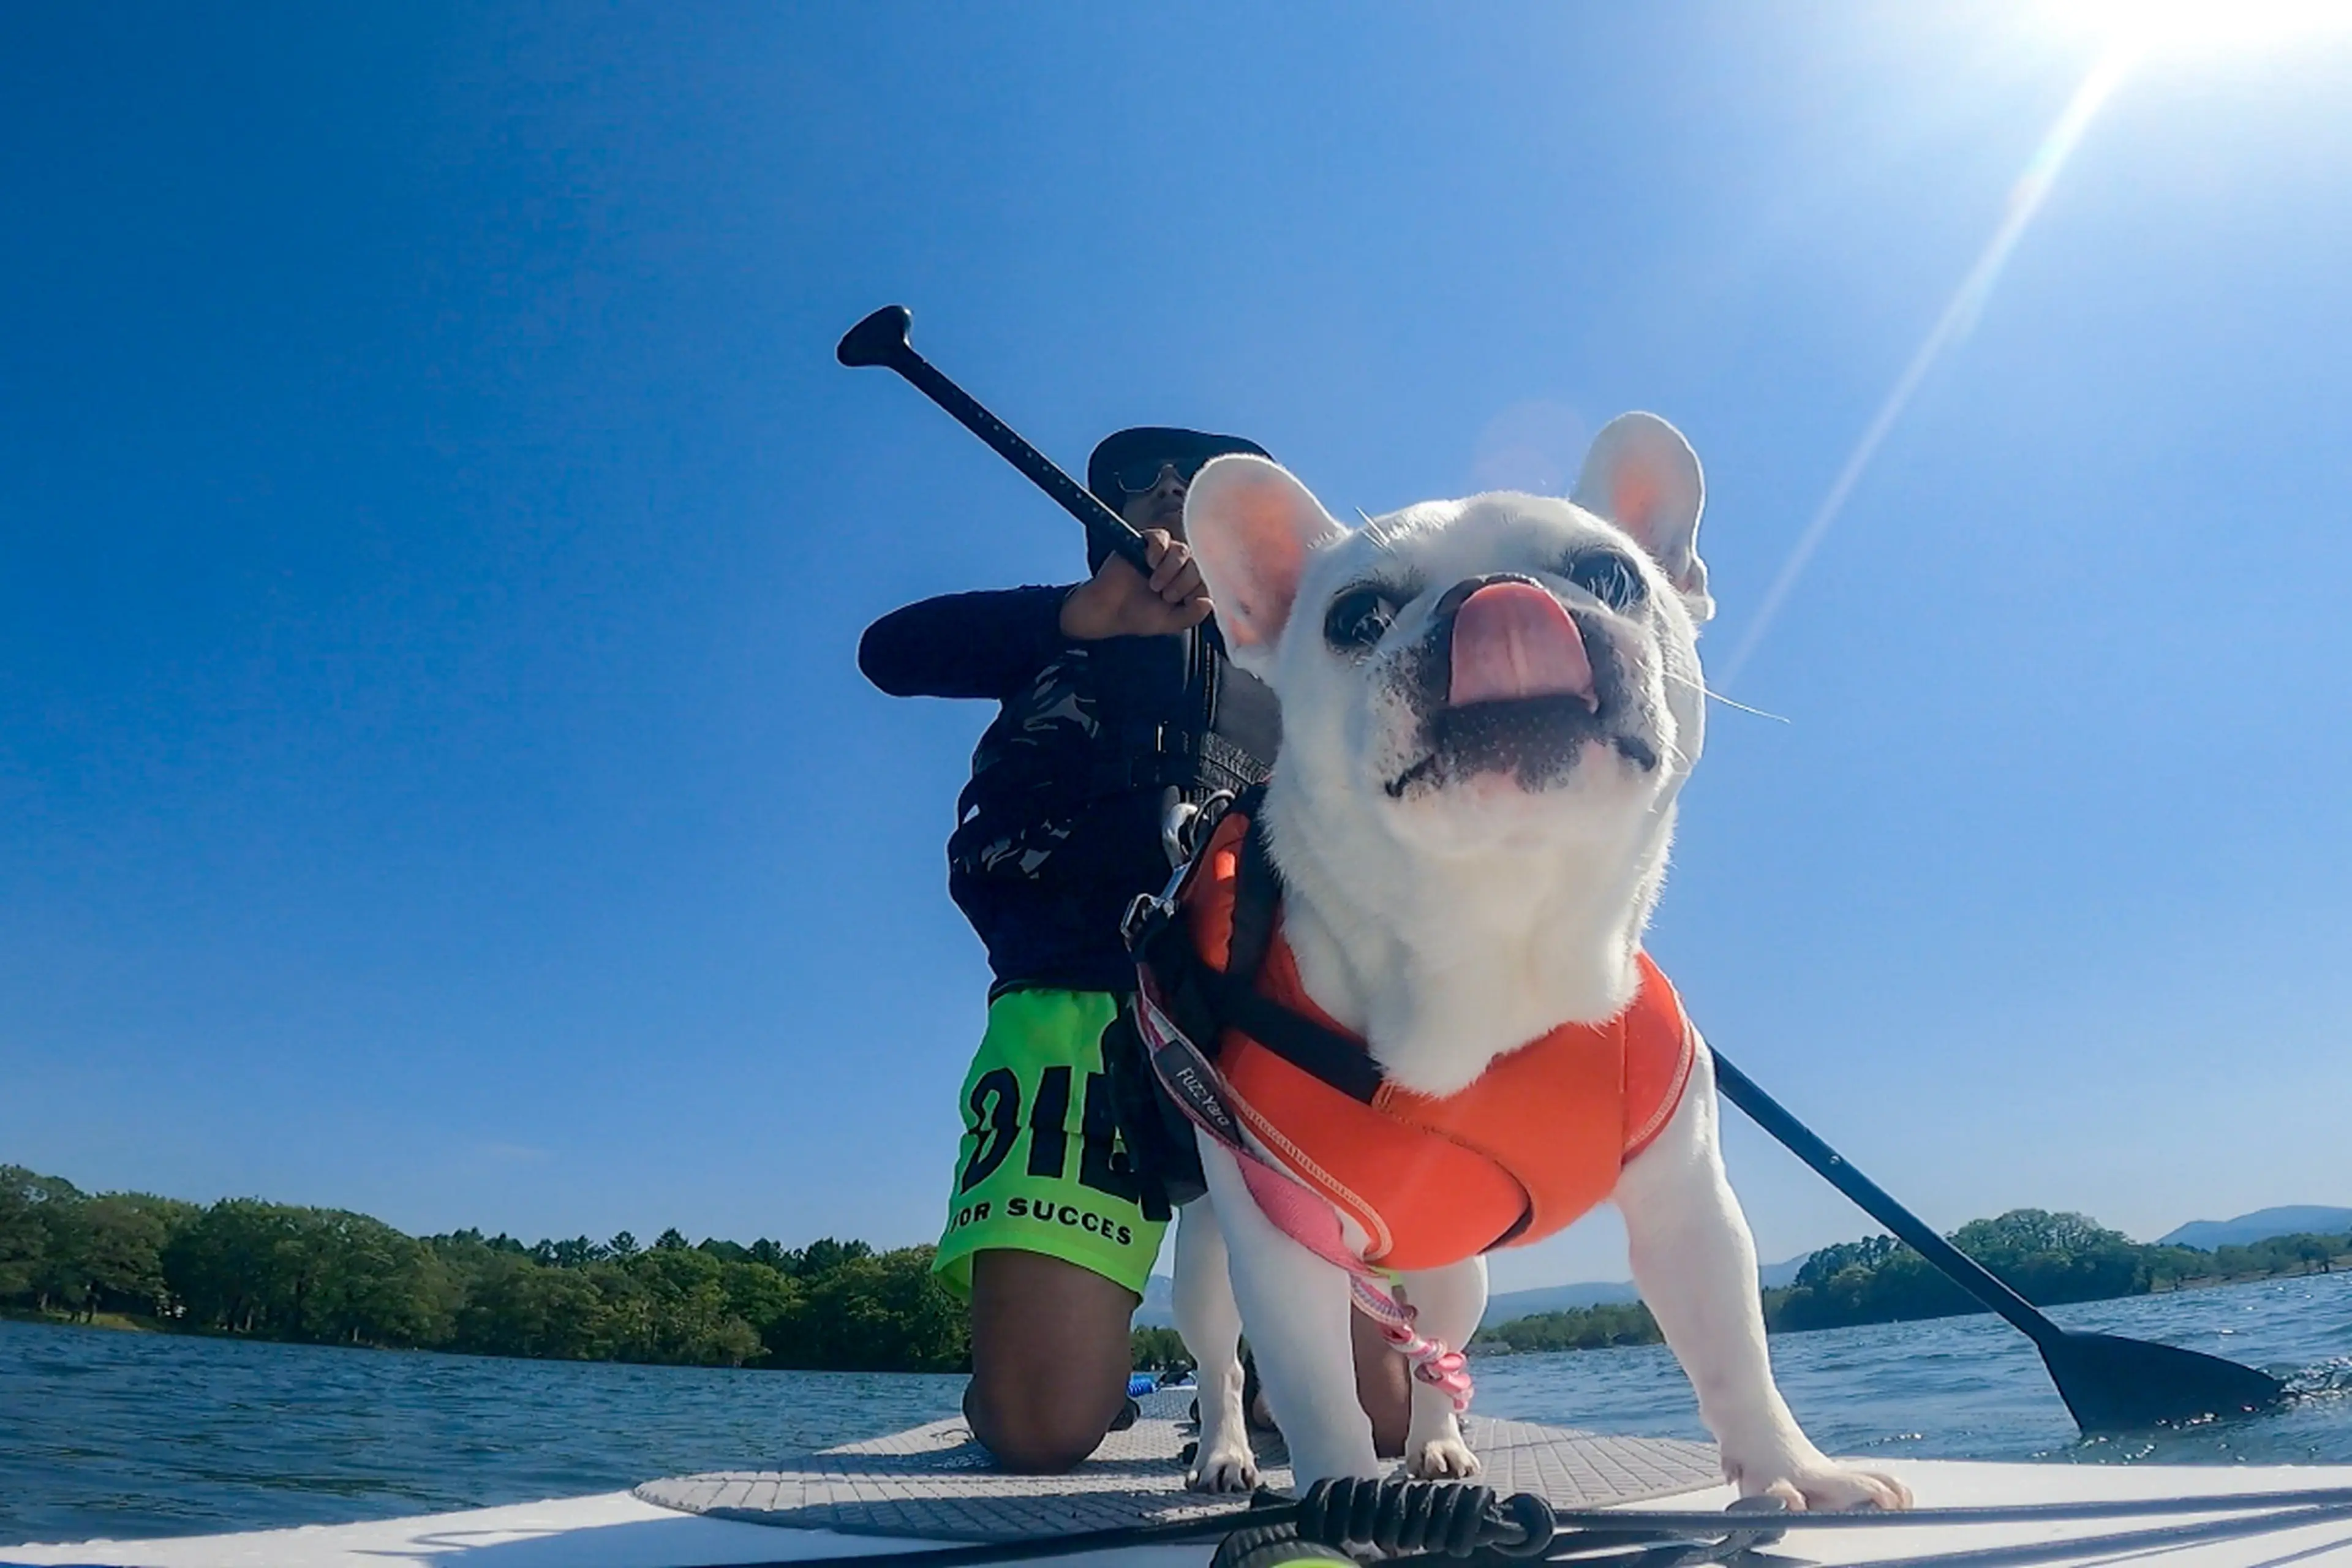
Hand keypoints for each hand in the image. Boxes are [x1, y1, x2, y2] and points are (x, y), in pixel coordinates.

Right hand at [1058, 531, 1211, 638]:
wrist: (1108, 611)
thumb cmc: (1138, 615)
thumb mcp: (1171, 623)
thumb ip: (1192, 616)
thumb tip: (1208, 602)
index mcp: (1189, 584)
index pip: (1209, 578)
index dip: (1198, 589)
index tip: (1182, 602)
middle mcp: (1180, 567)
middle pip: (1197, 563)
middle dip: (1184, 582)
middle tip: (1165, 596)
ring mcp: (1164, 554)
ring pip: (1182, 550)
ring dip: (1171, 569)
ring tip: (1154, 585)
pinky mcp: (1146, 543)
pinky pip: (1162, 537)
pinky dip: (1158, 550)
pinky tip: (1149, 563)